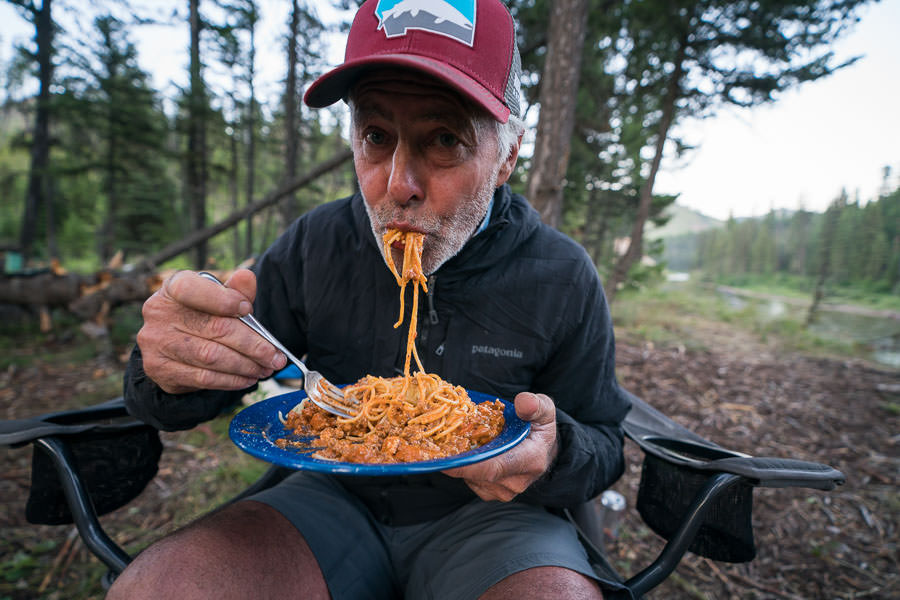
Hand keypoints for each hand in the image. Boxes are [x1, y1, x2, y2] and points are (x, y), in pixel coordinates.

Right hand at [137, 269, 286, 394]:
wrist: (171, 345)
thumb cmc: (201, 315)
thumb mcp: (217, 298)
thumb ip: (234, 290)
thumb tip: (247, 277)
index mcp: (172, 288)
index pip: (192, 290)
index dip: (223, 300)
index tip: (248, 309)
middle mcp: (159, 314)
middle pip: (214, 329)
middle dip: (252, 345)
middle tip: (275, 356)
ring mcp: (156, 343)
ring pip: (211, 357)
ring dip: (245, 365)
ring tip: (266, 368)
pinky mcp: (160, 370)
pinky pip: (203, 378)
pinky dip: (231, 380)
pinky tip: (248, 378)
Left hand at [442, 392, 557, 501]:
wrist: (542, 450)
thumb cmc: (539, 426)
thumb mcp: (544, 409)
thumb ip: (535, 404)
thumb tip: (523, 402)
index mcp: (530, 460)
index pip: (493, 467)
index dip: (466, 464)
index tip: (444, 457)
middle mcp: (516, 481)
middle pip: (477, 473)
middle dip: (456, 458)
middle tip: (436, 444)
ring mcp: (503, 491)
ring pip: (470, 477)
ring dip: (459, 461)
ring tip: (452, 442)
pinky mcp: (492, 493)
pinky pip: (470, 481)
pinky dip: (463, 467)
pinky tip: (464, 451)